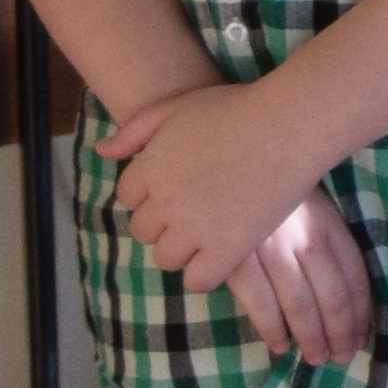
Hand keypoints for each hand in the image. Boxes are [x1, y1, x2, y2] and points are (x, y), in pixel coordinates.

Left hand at [93, 74, 341, 295]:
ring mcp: (195, 228)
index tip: (176, 189)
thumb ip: (134, 130)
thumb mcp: (177, 107)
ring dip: (180, 250)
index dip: (149, 194)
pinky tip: (219, 258)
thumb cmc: (235, 109)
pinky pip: (198, 280)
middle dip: (161, 223)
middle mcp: (164, 202)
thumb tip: (102, 151)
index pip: (128, 197)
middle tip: (193, 212)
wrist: (286, 126)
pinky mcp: (227, 248)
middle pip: (142, 230)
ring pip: (165, 258)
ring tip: (205, 236)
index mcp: (149, 168)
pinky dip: (203, 273)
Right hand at [227, 190, 379, 369]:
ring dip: (311, 337)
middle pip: (331, 295)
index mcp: (327, 223)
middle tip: (341, 357)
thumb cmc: (268, 182)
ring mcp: (270, 247)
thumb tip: (348, 293)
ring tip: (317, 358)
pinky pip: (259, 302)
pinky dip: (272, 328)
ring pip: (300, 304)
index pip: (354, 275)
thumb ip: (327, 238)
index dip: (360, 311)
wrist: (225, 156)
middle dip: (340, 332)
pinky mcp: (237, 256)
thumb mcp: (308, 202)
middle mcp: (303, 237)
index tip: (361, 336)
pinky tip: (279, 345)